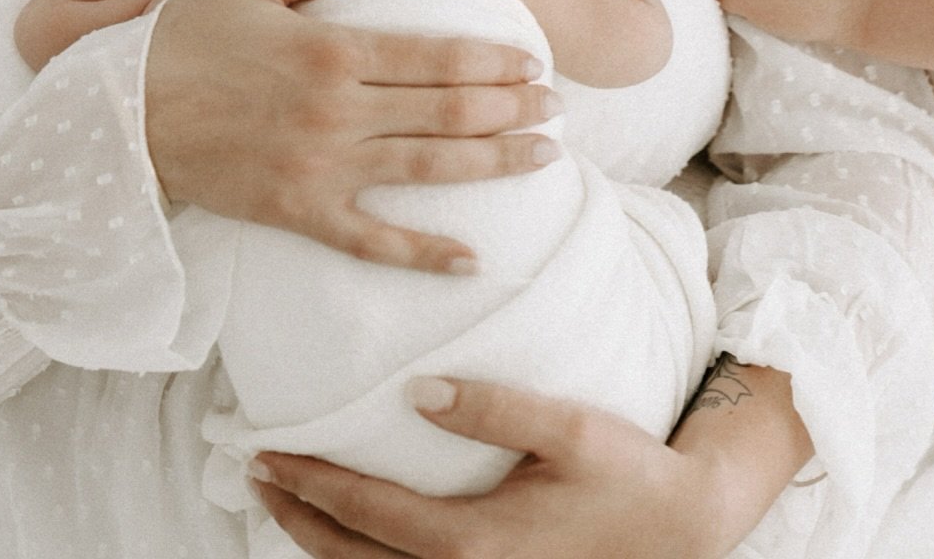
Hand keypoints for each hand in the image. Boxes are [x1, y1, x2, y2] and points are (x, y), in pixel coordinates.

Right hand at [143, 0, 558, 271]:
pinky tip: (473, 260)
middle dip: (512, 107)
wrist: (120, 116)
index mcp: (333, 50)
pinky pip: (372, 242)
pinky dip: (425, 254)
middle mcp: (338, 112)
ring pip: (428, 169)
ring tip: (547, 155)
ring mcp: (321, 169)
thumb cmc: (191, 36)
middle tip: (561, 105)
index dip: (495, 59)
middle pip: (447, 111)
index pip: (437, 56)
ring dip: (495, 163)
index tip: (537, 59)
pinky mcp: (299, 214)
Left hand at [253, 378, 728, 558]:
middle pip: (352, 558)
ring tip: (286, 500)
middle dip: (297, 516)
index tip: (267, 452)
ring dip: (321, 543)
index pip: (366, 513)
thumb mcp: (566, 424)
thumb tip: (417, 390)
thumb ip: (491, 407)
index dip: (311, 482)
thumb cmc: (625, 470)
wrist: (678, 528)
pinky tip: (351, 532)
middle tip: (255, 474)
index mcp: (472, 540)